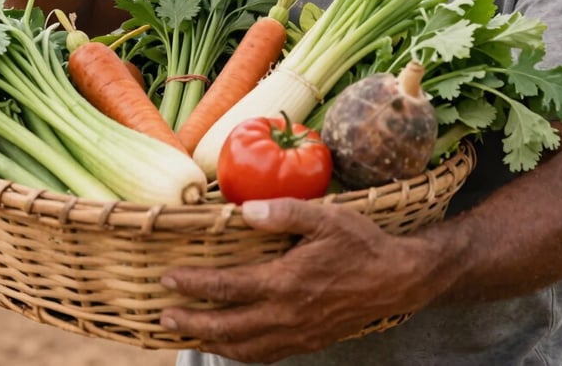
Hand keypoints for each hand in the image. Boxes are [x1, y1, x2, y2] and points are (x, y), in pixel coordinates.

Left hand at [159, 198, 439, 362]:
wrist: (397, 279)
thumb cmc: (360, 243)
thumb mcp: (324, 216)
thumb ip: (283, 212)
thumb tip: (243, 210)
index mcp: (285, 281)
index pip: (227, 287)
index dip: (194, 285)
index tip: (169, 279)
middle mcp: (286, 314)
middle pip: (227, 326)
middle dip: (191, 321)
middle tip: (164, 315)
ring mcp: (297, 333)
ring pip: (244, 347)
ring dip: (210, 340)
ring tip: (187, 333)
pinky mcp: (309, 341)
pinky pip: (266, 355)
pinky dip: (240, 353)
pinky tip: (231, 345)